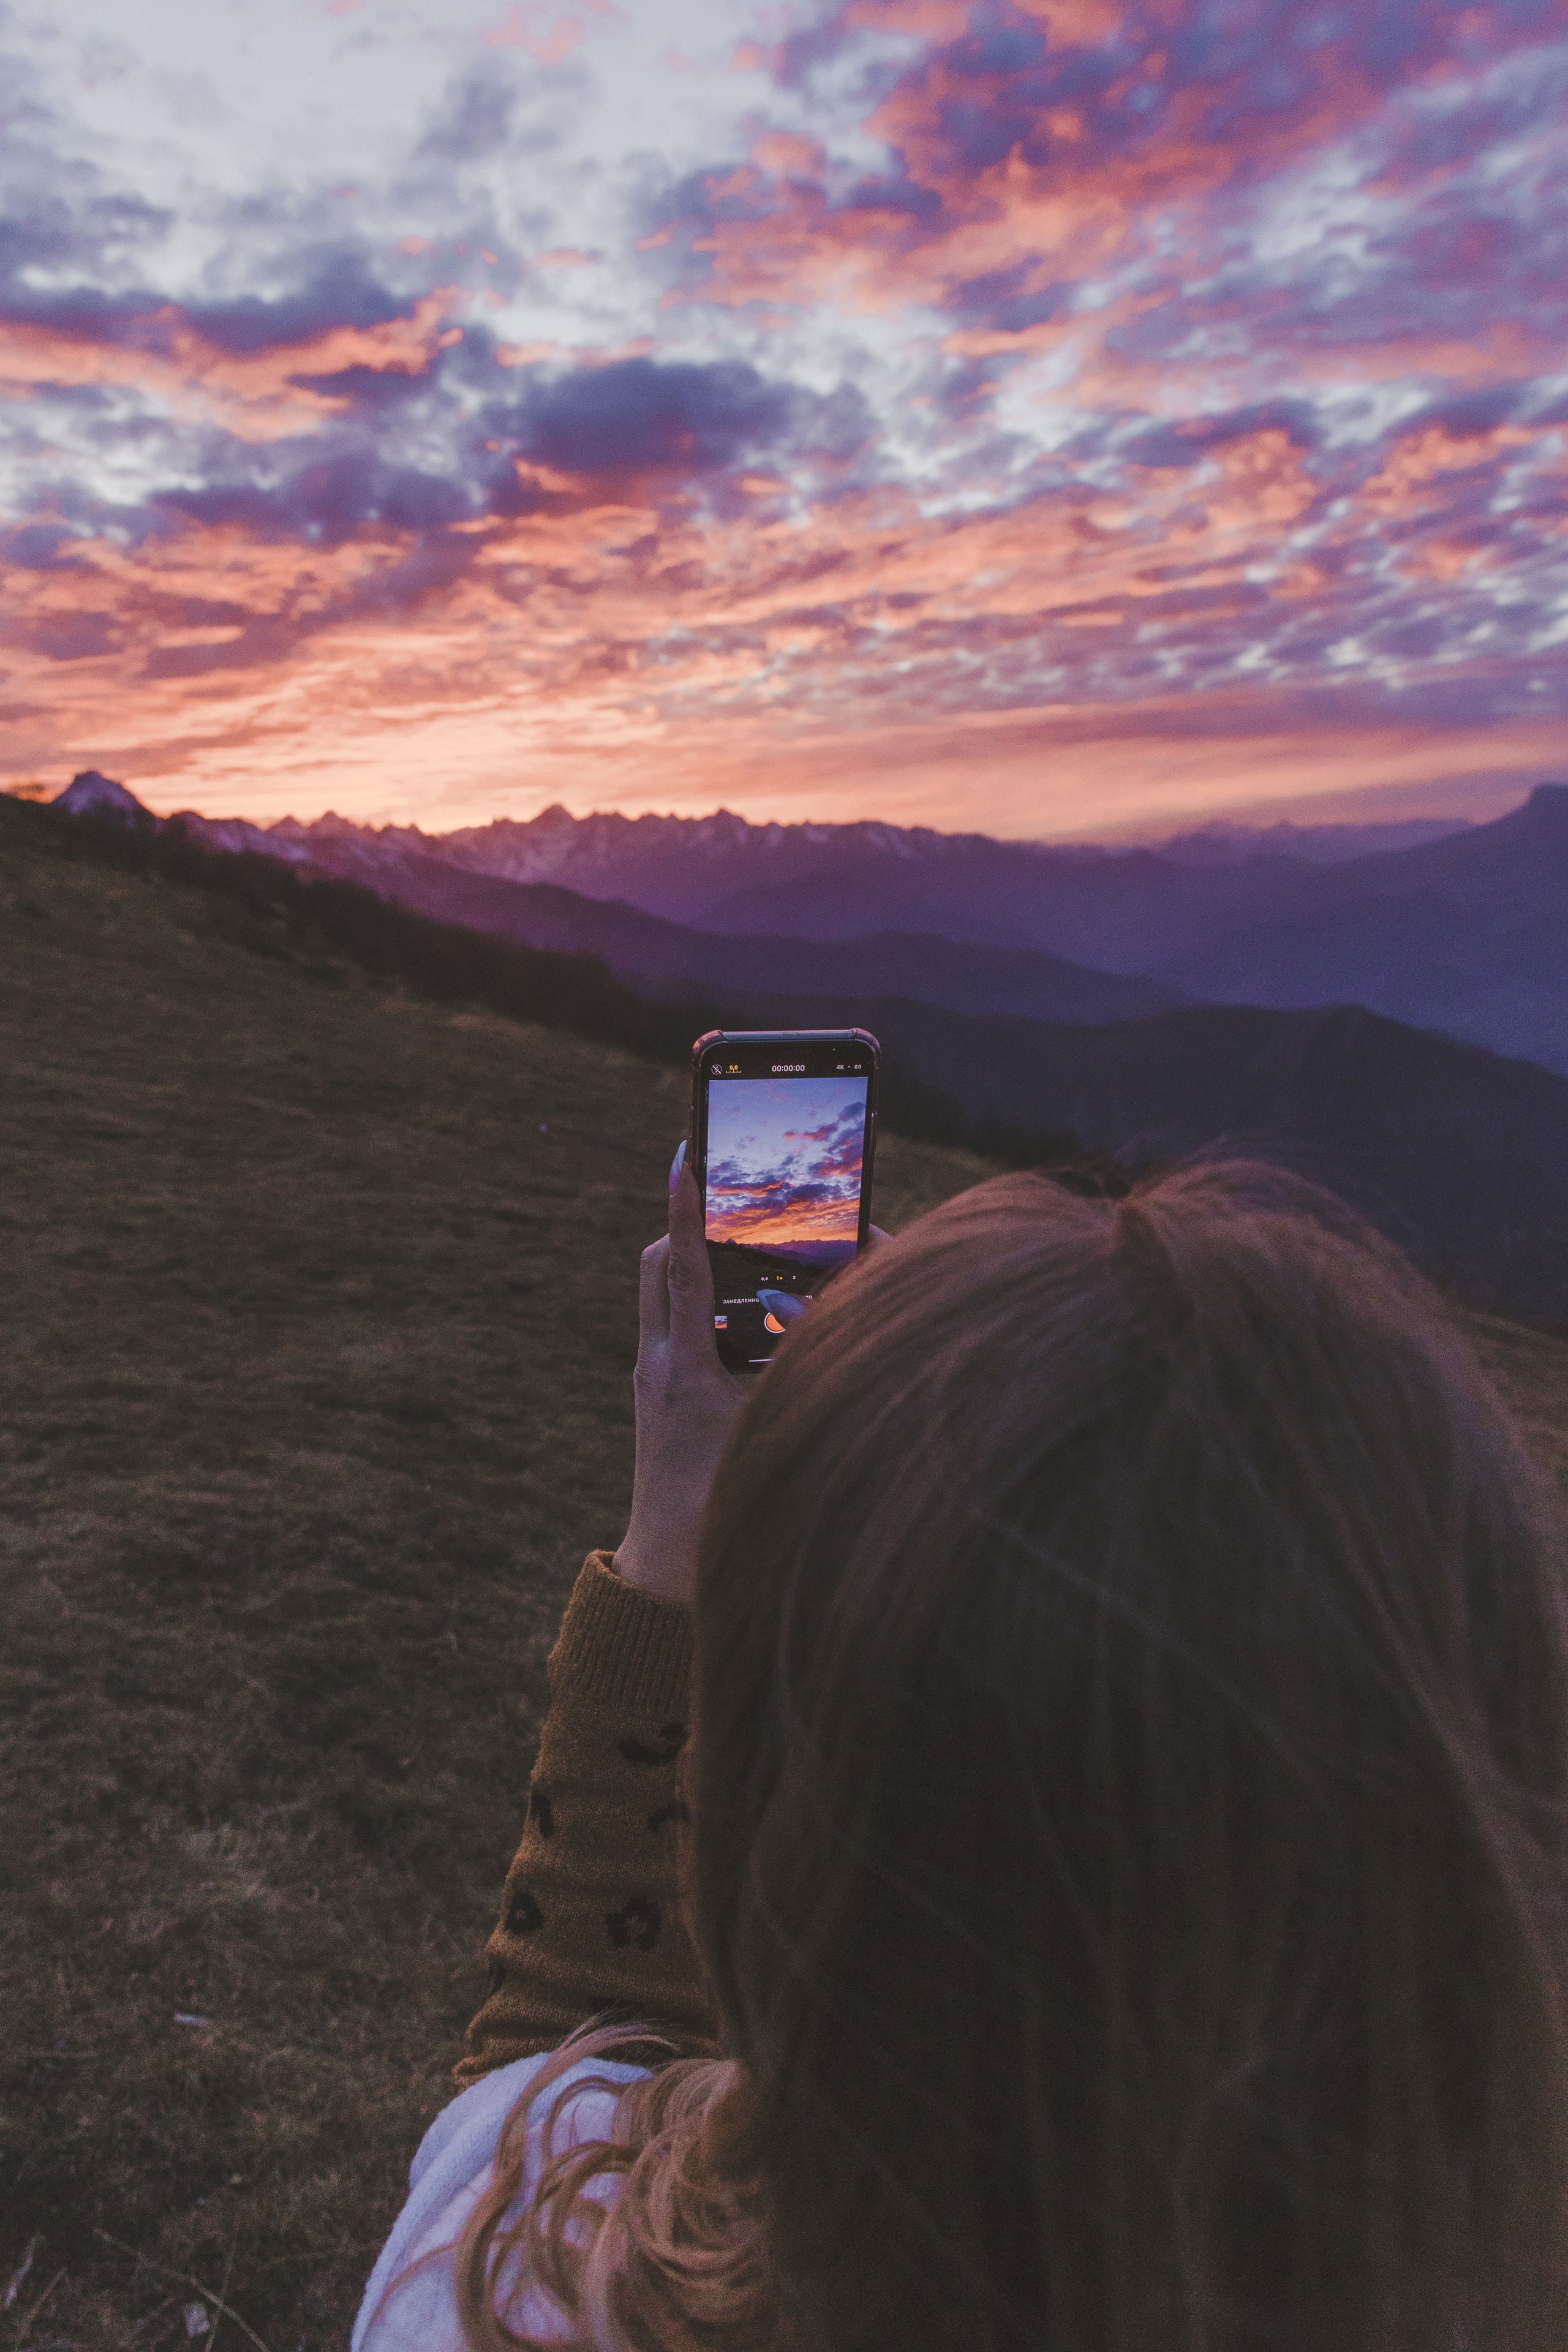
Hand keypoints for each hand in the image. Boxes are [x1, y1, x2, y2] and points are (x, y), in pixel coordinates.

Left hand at [612, 1143, 749, 1607]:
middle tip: (717, 1195)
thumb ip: (789, 1372)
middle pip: (658, 1267)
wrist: (667, 1568)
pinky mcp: (656, 1392)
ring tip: (732, 1248)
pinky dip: (699, 1305)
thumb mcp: (765, 1430)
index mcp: (683, 1369)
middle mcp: (657, 1365)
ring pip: (661, 1294)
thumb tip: (820, 1317)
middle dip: (684, 1226)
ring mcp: (652, 1377)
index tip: (681, 1158)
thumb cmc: (722, 1506)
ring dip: (690, 1264)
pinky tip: (738, 1319)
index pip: (681, 1270)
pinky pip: (673, 1326)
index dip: (684, 1211)